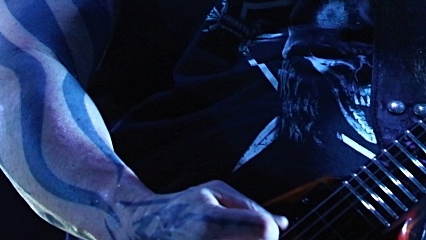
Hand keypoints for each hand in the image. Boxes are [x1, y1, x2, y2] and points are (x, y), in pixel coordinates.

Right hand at [120, 180, 288, 239]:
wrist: (143, 228)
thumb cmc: (184, 206)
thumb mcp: (216, 191)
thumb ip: (250, 207)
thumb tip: (282, 225)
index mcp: (210, 223)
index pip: (263, 231)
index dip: (269, 229)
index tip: (262, 227)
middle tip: (243, 235)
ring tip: (228, 238)